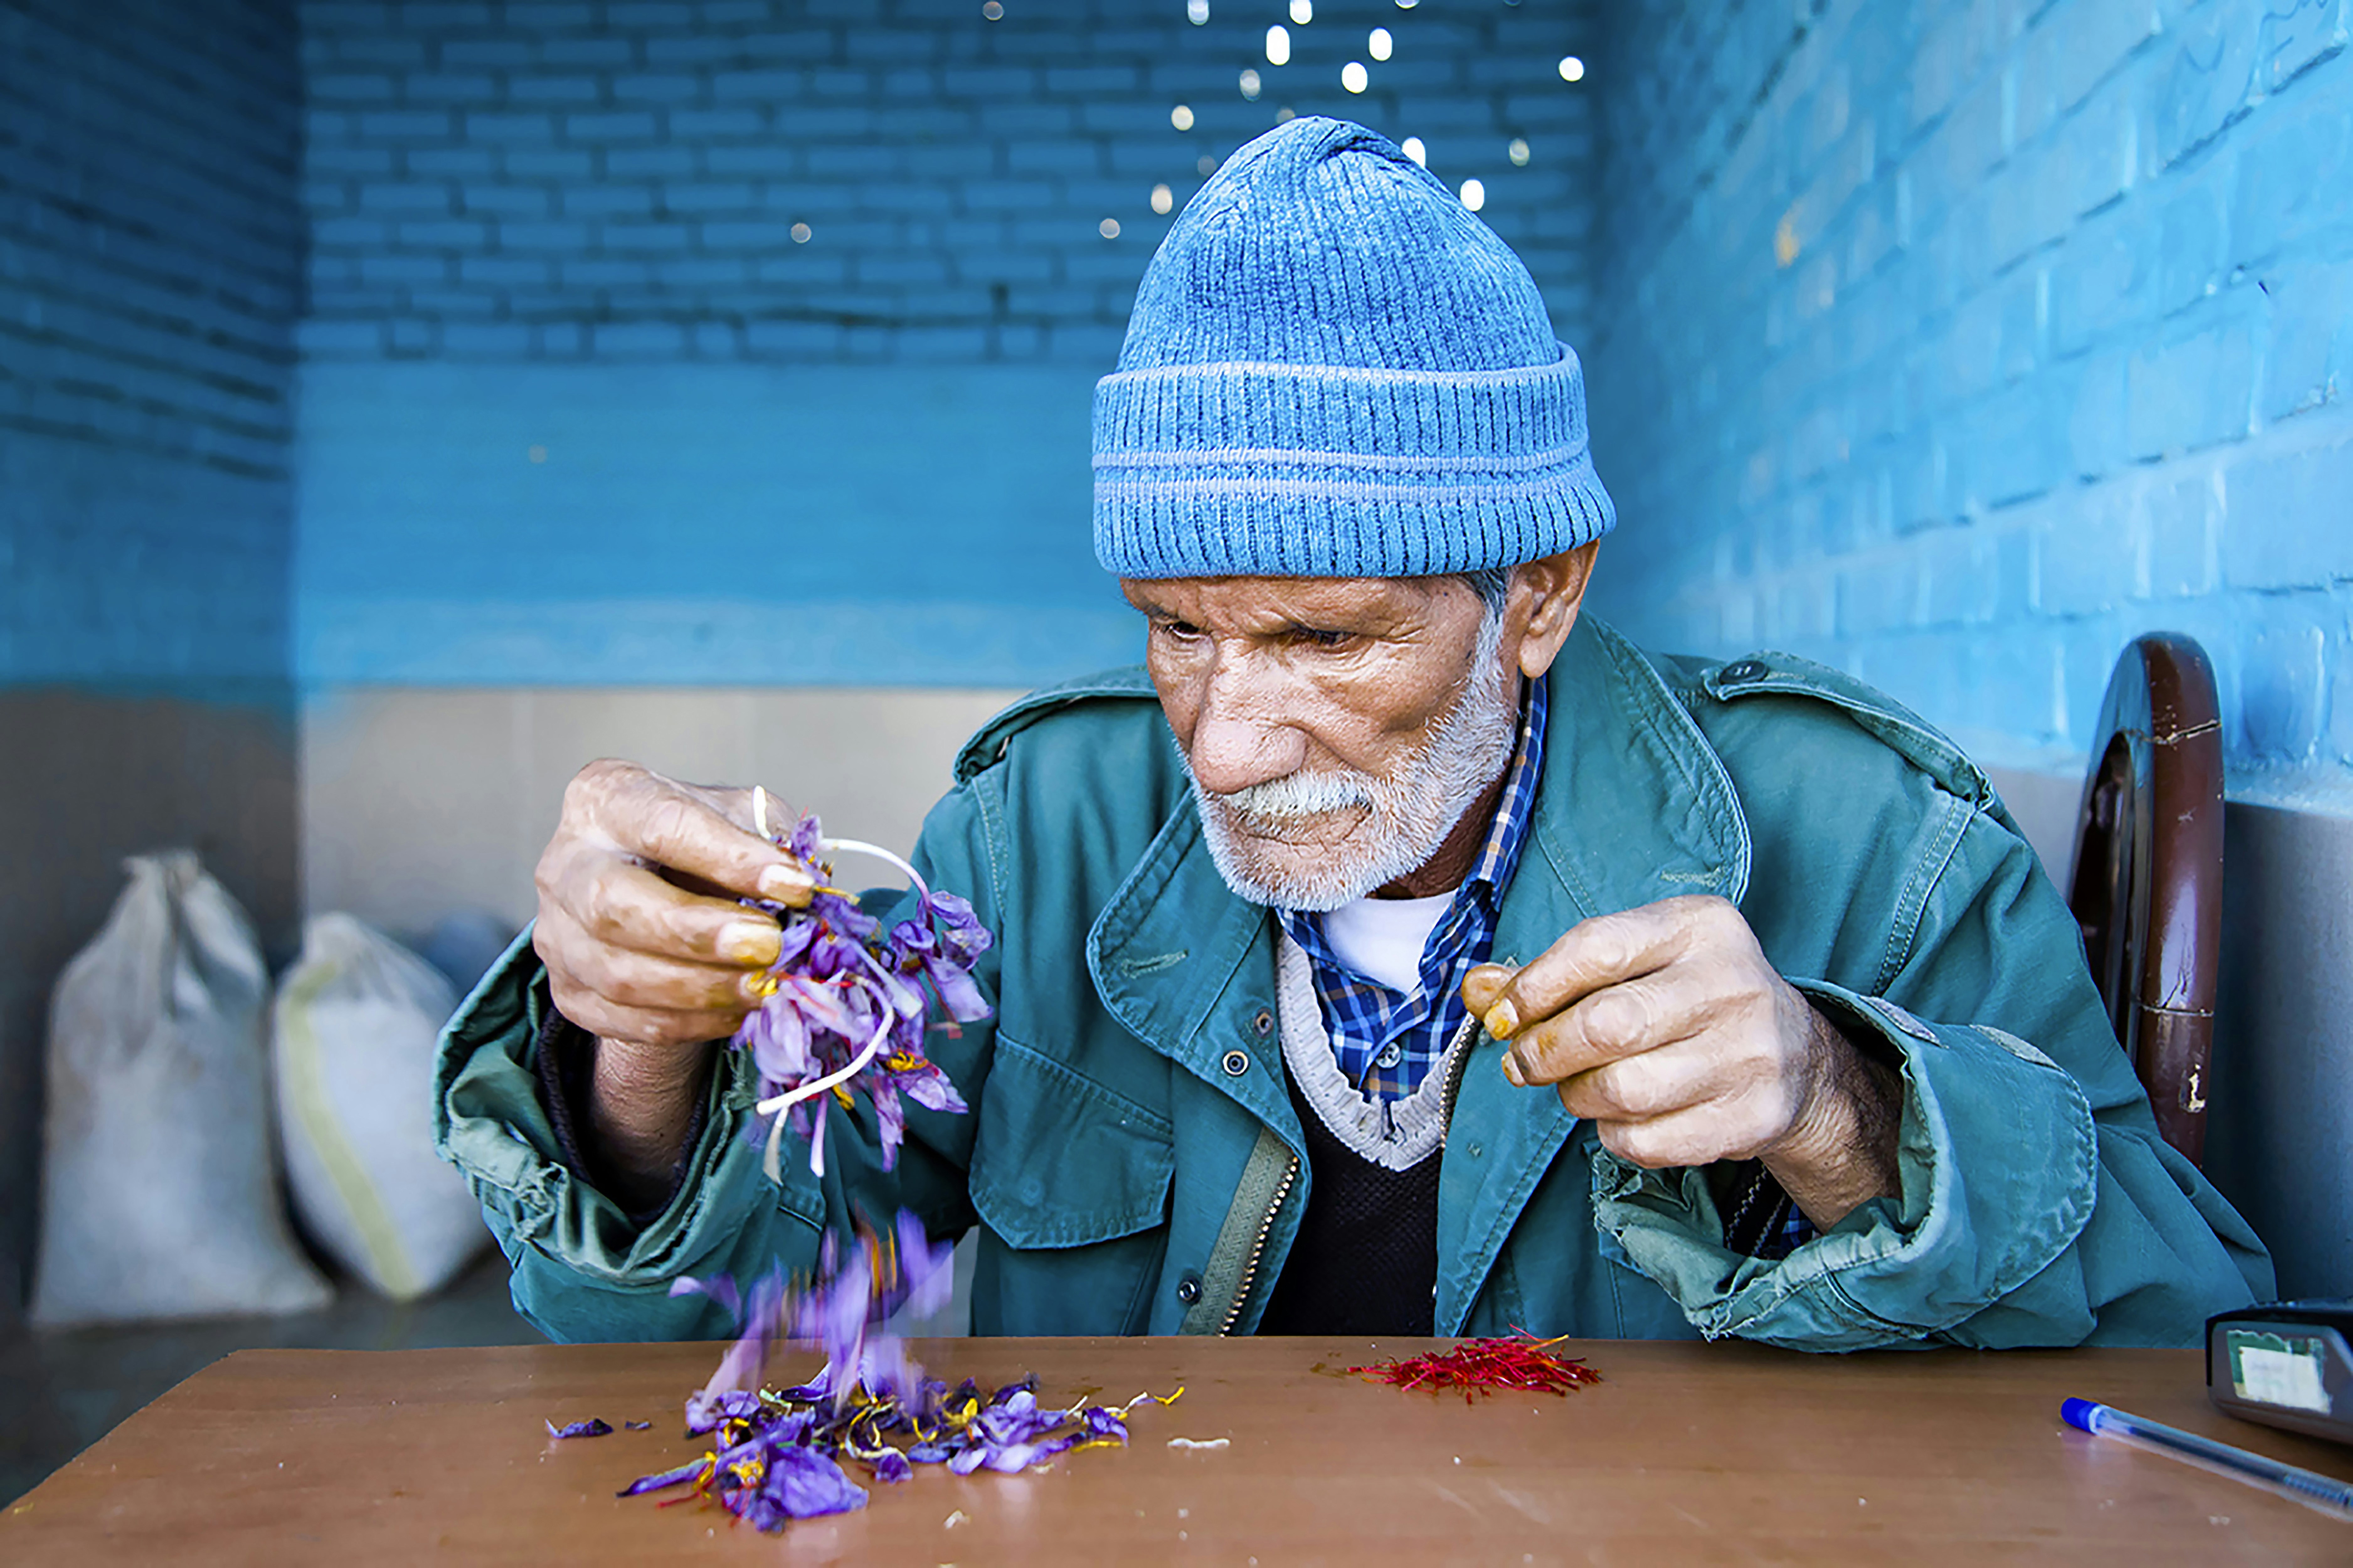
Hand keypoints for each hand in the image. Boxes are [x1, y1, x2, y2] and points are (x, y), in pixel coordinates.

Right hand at [532, 760, 816, 1197]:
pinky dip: (688, 1023)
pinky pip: (624, 1021)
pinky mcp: (568, 990)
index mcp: (605, 798)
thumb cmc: (705, 843)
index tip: (795, 886)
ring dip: (701, 988)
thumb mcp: (740, 818)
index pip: (663, 824)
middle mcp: (565, 863)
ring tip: (765, 986)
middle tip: (769, 947)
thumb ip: (768, 840)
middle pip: (613, 904)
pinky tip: (736, 1011)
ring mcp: (555, 932)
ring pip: (617, 974)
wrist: (663, 890)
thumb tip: (797, 888)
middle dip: (697, 933)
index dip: (730, 858)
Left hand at [1461, 895, 1899, 1227]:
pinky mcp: (1753, 1116)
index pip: (1597, 949)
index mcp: (1700, 926)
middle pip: (1606, 1025)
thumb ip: (1553, 975)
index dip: (1533, 987)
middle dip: (1544, 1051)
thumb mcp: (1635, 964)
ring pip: (1623, 1090)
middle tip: (1522, 1062)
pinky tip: (1620, 1117)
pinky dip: (1614, 1135)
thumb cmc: (1690, 999)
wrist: (1798, 1057)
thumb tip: (1477, 990)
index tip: (1502, 1015)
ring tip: (1576, 1087)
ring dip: (1576, 1096)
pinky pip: (1648, 1140)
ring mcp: (1750, 1053)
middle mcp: (1732, 983)